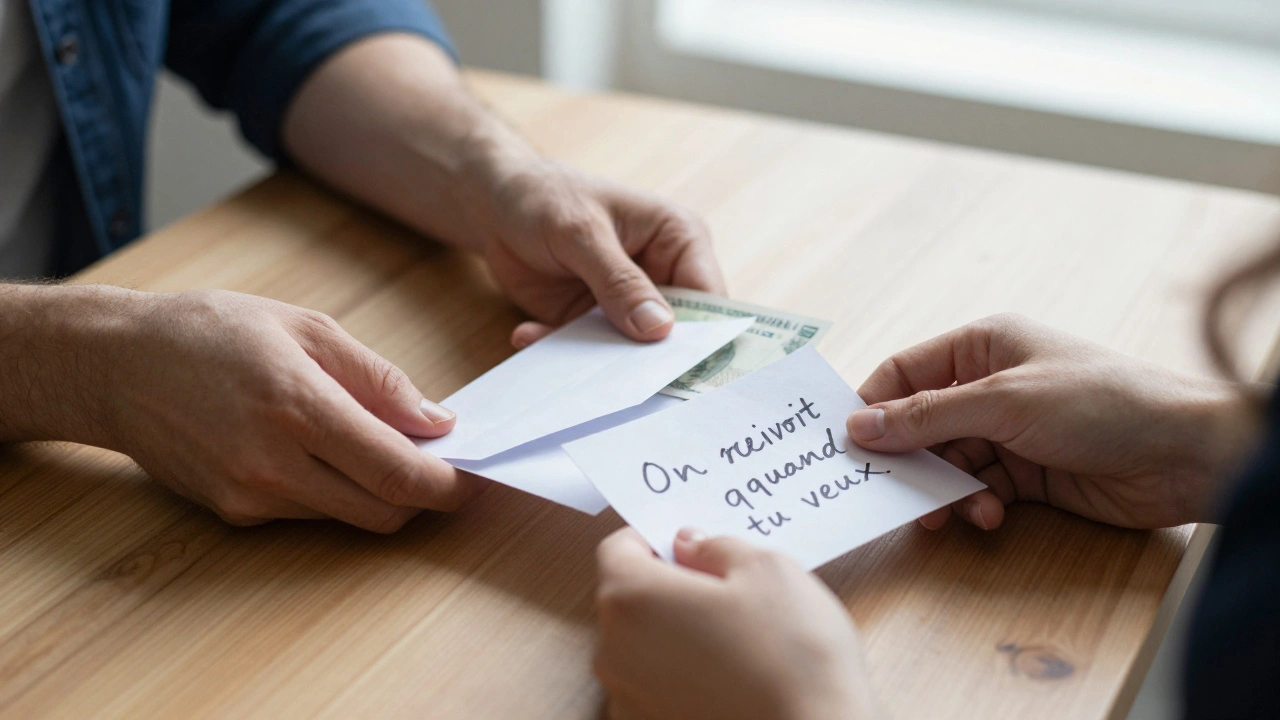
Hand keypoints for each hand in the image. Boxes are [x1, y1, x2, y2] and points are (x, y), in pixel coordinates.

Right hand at [96, 289, 482, 530]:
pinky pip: (308, 513)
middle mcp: (272, 463)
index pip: (396, 471)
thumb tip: (436, 421)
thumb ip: (378, 379)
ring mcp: (249, 496)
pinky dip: (334, 491)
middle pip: (382, 510)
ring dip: (379, 492)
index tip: (474, 479)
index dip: (448, 485)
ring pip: (348, 516)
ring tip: (377, 444)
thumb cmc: (210, 331)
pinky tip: (320, 451)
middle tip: (440, 463)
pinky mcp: (232, 513)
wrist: (111, 364)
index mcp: (298, 406)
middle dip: (423, 496)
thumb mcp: (305, 329)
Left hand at [485, 160, 726, 348]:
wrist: (495, 205)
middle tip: (621, 380)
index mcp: (679, 241)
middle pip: (675, 334)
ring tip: (567, 365)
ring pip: (632, 352)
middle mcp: (662, 278)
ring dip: (599, 362)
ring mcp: (629, 305)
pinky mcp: (594, 324)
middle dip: (648, 360)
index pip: (708, 296)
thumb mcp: (583, 233)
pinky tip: (526, 334)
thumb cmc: (549, 198)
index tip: (682, 371)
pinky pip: (589, 352)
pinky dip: (560, 352)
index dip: (702, 336)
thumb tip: (659, 329)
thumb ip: (619, 281)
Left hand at [594, 528, 878, 719]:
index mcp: (631, 599)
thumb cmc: (793, 657)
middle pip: (628, 600)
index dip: (655, 540)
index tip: (690, 546)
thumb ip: (716, 546)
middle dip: (669, 588)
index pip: (618, 549)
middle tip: (726, 592)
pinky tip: (732, 680)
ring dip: (676, 635)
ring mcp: (627, 700)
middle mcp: (613, 653)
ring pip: (642, 647)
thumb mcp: (768, 570)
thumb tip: (690, 546)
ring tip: (737, 642)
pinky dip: (683, 678)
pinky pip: (657, 689)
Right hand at [846, 313, 1258, 530]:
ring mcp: (1008, 430)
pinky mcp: (1028, 472)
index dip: (873, 407)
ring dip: (943, 489)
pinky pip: (978, 488)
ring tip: (948, 512)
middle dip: (908, 457)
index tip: (847, 446)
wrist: (1183, 453)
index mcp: (982, 346)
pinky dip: (975, 504)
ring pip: (947, 461)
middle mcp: (990, 385)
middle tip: (890, 491)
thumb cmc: (1101, 402)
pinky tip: (989, 514)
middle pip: (921, 423)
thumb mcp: (1004, 402)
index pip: (904, 373)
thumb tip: (858, 425)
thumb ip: (928, 416)